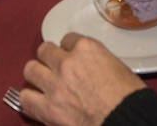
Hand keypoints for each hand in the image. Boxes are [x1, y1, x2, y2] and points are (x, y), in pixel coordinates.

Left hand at [19, 34, 145, 125]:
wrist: (126, 122)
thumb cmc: (130, 100)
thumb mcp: (119, 68)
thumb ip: (98, 62)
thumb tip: (90, 69)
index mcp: (87, 49)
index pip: (67, 40)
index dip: (69, 50)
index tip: (70, 56)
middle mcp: (67, 63)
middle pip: (44, 50)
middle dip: (49, 59)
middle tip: (54, 68)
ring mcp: (54, 85)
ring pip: (30, 70)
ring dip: (36, 76)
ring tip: (42, 83)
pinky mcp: (47, 109)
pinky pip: (26, 98)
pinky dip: (30, 100)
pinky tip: (37, 101)